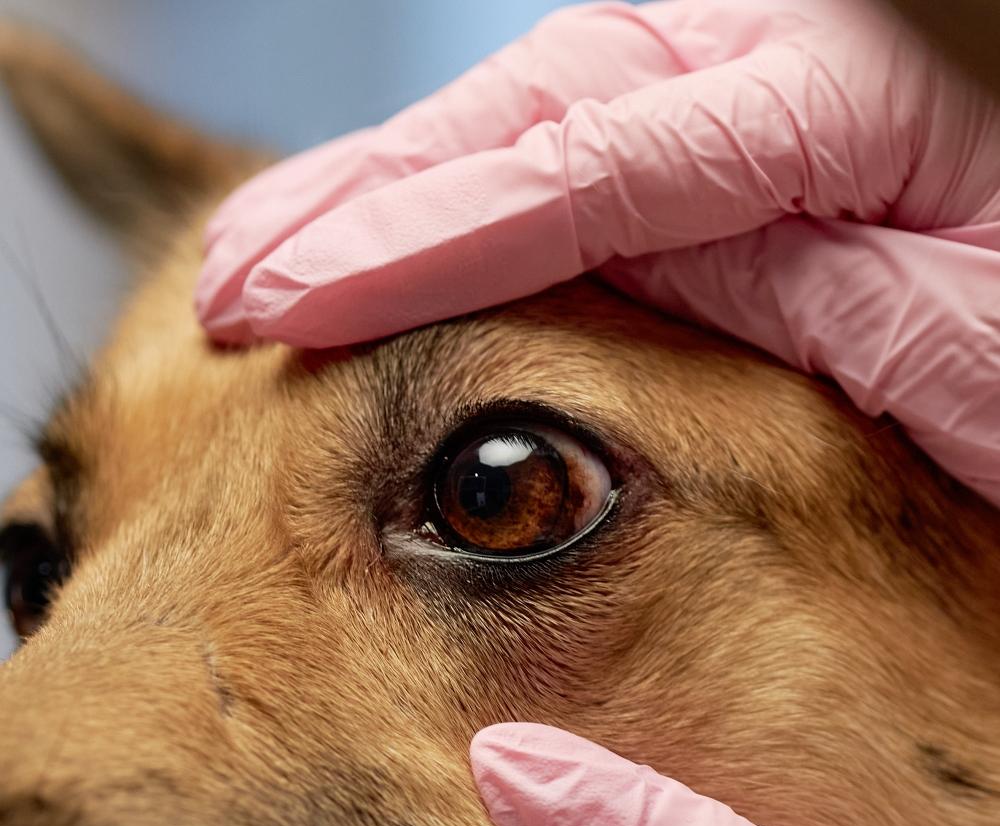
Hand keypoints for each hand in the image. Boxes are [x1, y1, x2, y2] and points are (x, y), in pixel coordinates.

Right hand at [196, 0, 999, 507]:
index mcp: (826, 107)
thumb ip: (795, 289)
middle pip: (513, 124)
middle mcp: (754, 69)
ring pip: (513, 129)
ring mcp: (720, 88)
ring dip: (377, 198)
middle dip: (357, 210)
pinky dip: (452, 202)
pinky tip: (380, 234)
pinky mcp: (704, 131)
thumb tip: (619, 270)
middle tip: (230, 289)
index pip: (576, 175)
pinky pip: (557, 161)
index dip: (417, 241)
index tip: (286, 304)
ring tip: (262, 262)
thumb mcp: (946, 327)